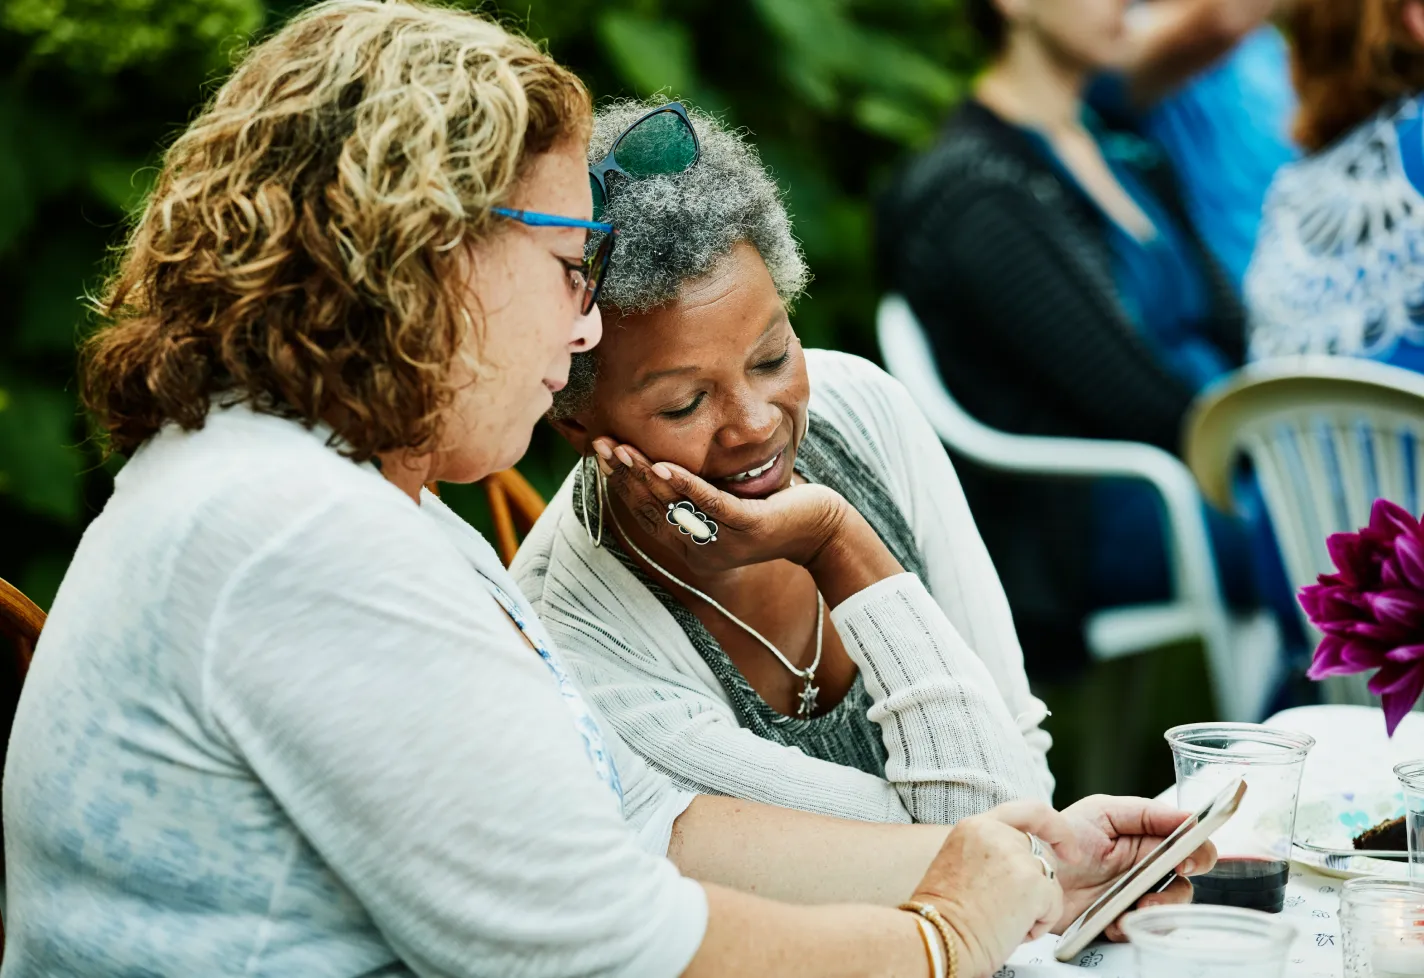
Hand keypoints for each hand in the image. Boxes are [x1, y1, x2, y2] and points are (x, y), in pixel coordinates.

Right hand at [591, 437, 848, 572]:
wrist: (823, 530)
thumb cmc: (773, 510)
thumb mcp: (726, 504)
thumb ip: (695, 495)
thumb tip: (661, 466)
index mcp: (691, 548)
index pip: (646, 515)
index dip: (621, 485)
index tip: (601, 455)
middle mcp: (701, 551)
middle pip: (652, 510)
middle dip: (624, 476)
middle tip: (600, 446)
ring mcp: (724, 542)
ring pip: (674, 506)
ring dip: (644, 476)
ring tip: (621, 450)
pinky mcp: (749, 527)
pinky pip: (710, 504)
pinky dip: (684, 484)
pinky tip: (662, 465)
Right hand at [912, 802, 1069, 976]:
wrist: (937, 939)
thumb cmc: (942, 915)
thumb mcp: (959, 865)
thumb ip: (990, 853)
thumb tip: (1019, 865)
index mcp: (975, 827)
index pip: (1028, 812)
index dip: (1054, 827)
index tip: (1066, 847)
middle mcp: (997, 834)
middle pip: (1041, 852)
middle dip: (1039, 882)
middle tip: (1018, 909)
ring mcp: (1016, 857)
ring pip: (1049, 881)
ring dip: (1035, 907)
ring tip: (1003, 922)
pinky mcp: (1033, 884)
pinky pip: (1054, 906)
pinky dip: (1039, 925)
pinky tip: (1012, 932)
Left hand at [1046, 795, 1218, 939]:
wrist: (1031, 870)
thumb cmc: (1062, 838)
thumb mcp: (1101, 812)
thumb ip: (1145, 813)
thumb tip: (1188, 818)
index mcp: (1144, 837)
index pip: (1187, 843)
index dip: (1197, 851)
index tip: (1188, 859)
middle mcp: (1145, 867)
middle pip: (1185, 878)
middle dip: (1181, 885)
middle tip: (1164, 888)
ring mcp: (1135, 894)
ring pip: (1170, 907)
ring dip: (1160, 909)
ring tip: (1136, 908)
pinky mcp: (1121, 919)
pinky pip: (1143, 930)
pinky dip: (1134, 927)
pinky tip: (1116, 922)